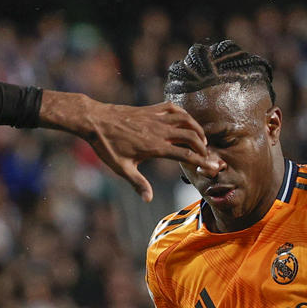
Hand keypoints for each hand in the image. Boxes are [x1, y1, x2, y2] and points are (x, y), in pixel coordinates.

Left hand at [48, 94, 221, 201]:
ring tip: (200, 139)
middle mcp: (158, 130)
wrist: (95, 120)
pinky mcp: (150, 109)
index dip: (201, 161)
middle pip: (191, 136)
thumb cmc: (107, 146)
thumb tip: (148, 199)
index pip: (185, 154)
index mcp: (154, 147)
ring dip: (196, 129)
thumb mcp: (121, 168)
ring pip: (185, 119)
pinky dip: (183, 113)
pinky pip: (172, 108)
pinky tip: (185, 120)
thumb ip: (138, 183)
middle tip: (206, 155)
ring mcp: (155, 117)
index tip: (211, 167)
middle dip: (203, 146)